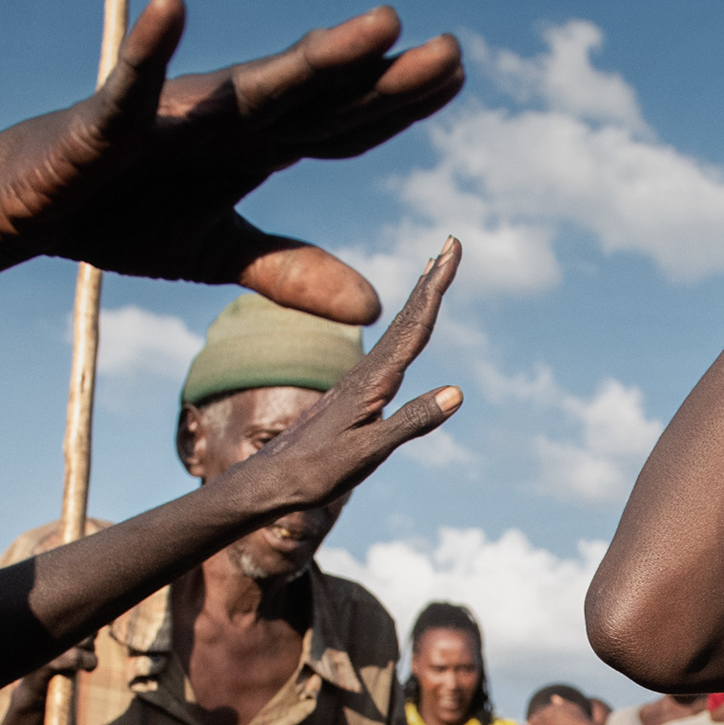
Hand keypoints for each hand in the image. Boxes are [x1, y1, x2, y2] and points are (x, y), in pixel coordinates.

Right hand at [0, 0, 465, 323]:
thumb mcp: (215, 251)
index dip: (397, 105)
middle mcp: (227, 115)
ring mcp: (173, 111)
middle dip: (384, 78)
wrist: (23, 204)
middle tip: (454, 54)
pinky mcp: (109, 118)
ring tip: (381, 25)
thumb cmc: (120, 212)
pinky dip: (151, 45)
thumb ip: (289, 269)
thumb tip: (372, 301)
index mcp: (255, 145)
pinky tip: (172, 4)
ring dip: (319, 57)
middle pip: (321, 97)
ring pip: (256, 83)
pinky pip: (131, 79)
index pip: (342, 124)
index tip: (457, 77)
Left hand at [202, 244, 466, 521]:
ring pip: (396, 332)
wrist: (266, 482)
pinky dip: (403, 330)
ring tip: (433, 271)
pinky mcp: (352, 395)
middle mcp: (366, 374)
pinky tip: (404, 333)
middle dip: (431, 280)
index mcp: (372, 383)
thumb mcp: (367, 453)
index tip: (451, 249)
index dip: (436, 288)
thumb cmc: (314, 473)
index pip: (414, 327)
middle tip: (451, 242)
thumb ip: (411, 422)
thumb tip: (457, 391)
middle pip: (406, 318)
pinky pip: (387, 351)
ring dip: (418, 300)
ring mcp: (358, 383)